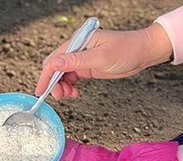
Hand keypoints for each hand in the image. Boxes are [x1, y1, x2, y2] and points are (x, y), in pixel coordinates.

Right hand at [36, 24, 172, 98]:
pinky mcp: (87, 67)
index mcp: (78, 42)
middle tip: (60, 97)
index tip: (41, 91)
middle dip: (54, 84)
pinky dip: (70, 87)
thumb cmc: (125, 50)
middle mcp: (77, 49)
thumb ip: (76, 61)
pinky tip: (74, 93)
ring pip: (63, 75)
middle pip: (56, 68)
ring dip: (62, 87)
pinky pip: (72, 78)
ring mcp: (82, 59)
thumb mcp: (100, 57)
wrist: (141, 53)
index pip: (54, 59)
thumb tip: (55, 63)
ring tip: (70, 95)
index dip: (46, 76)